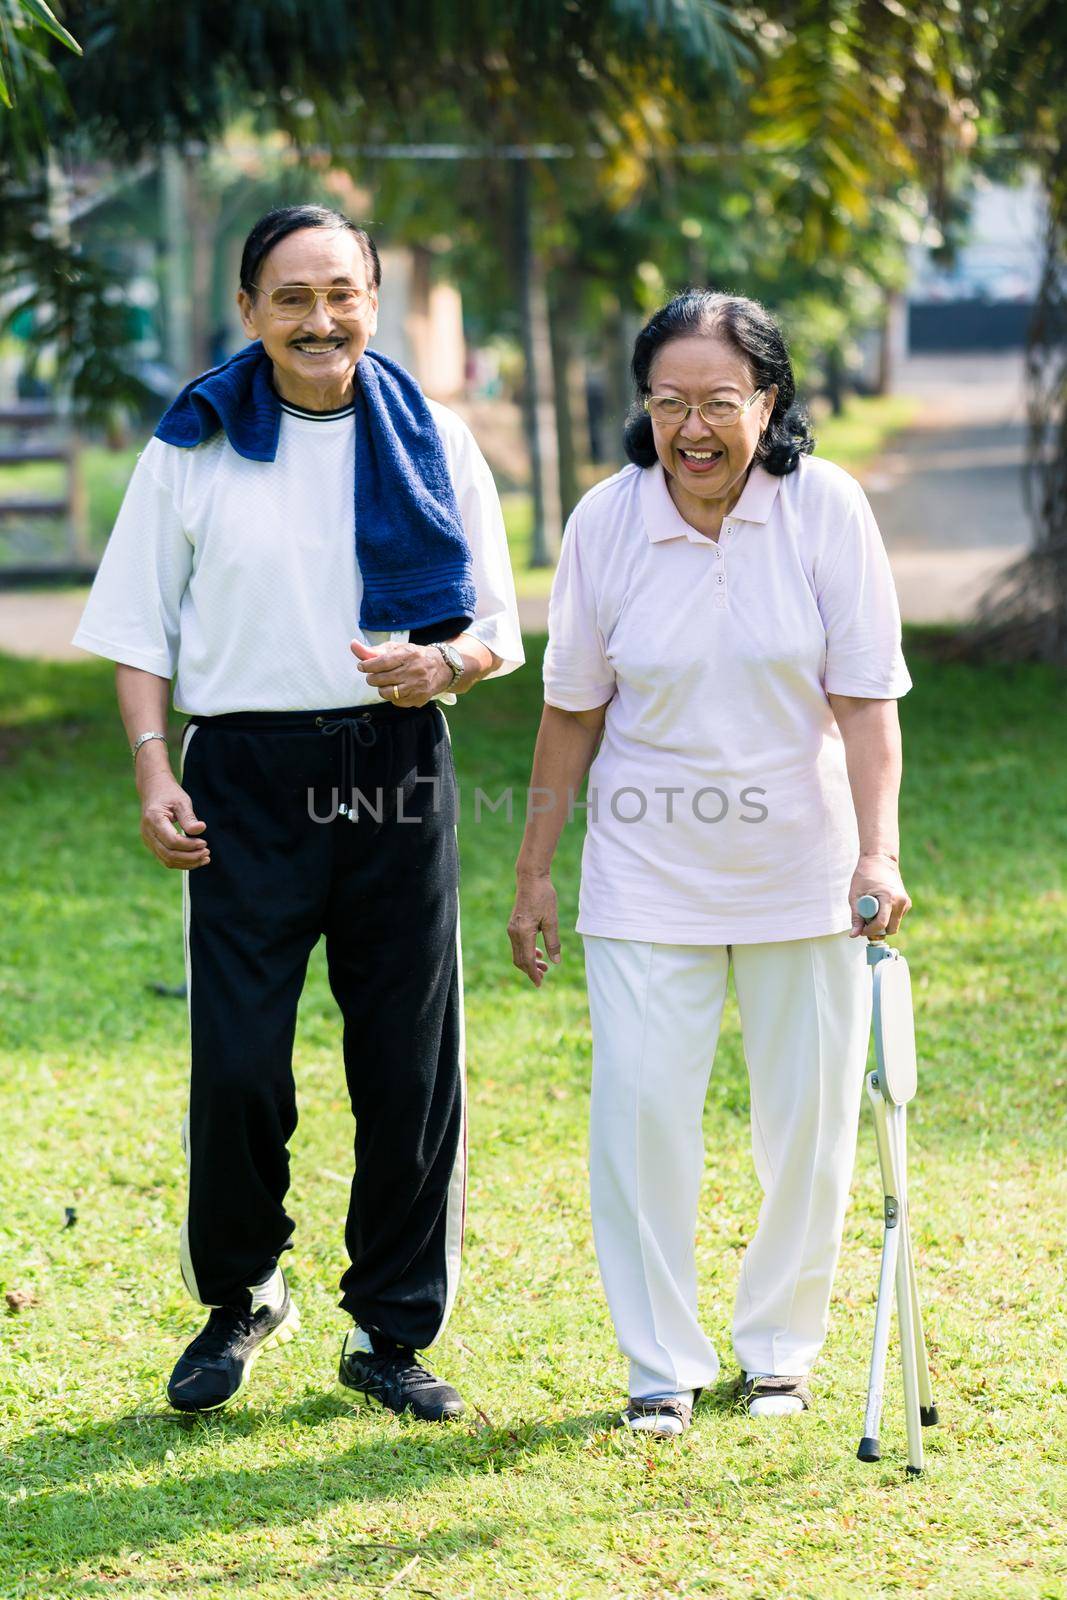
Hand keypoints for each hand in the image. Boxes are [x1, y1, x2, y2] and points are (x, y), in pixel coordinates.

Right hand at [140, 773, 209, 870]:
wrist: (153, 791)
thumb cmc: (169, 794)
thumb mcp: (181, 801)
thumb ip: (189, 817)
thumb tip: (201, 829)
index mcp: (153, 820)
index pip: (172, 841)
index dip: (189, 845)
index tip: (204, 842)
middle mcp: (148, 833)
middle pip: (169, 854)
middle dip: (190, 857)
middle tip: (207, 853)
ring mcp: (148, 840)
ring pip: (167, 860)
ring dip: (187, 863)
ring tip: (205, 858)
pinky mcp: (152, 845)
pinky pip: (166, 859)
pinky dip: (182, 862)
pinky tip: (196, 859)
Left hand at [350, 639, 451, 705]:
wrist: (442, 668)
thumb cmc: (414, 656)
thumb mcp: (396, 648)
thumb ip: (373, 649)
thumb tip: (353, 645)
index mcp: (408, 654)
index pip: (382, 662)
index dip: (368, 666)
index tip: (362, 666)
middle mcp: (414, 670)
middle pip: (382, 679)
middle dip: (372, 678)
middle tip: (373, 675)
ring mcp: (417, 686)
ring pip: (387, 693)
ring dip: (381, 688)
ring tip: (385, 683)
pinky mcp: (419, 698)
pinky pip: (396, 702)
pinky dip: (392, 697)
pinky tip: (397, 689)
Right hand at [508, 872, 560, 986]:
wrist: (531, 879)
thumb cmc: (543, 897)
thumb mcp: (552, 920)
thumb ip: (553, 942)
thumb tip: (556, 962)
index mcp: (523, 932)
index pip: (527, 960)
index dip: (533, 974)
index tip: (540, 984)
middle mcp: (514, 932)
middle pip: (519, 960)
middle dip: (531, 970)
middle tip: (544, 976)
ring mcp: (512, 929)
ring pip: (518, 953)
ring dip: (529, 962)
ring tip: (544, 966)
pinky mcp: (513, 925)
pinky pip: (518, 945)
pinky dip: (527, 952)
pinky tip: (539, 953)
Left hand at [849, 853, 910, 937]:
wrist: (880, 860)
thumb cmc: (865, 876)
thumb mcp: (855, 896)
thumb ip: (856, 917)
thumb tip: (854, 935)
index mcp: (889, 898)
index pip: (881, 924)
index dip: (870, 930)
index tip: (861, 929)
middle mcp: (901, 901)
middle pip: (891, 929)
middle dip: (877, 929)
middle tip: (866, 920)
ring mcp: (906, 902)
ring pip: (894, 925)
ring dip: (882, 923)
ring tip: (872, 908)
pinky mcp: (907, 903)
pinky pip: (896, 918)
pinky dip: (887, 917)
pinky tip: (880, 905)